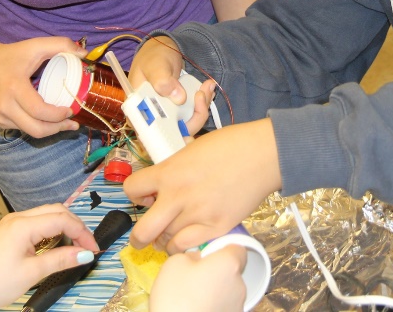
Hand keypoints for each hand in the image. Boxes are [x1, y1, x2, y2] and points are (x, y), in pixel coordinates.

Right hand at [0, 37, 85, 136]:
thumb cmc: (11, 55)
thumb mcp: (35, 45)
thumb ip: (60, 45)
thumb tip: (84, 54)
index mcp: (14, 88)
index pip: (40, 111)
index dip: (58, 116)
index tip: (72, 110)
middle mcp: (5, 106)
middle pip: (36, 129)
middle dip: (58, 129)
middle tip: (73, 123)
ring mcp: (0, 116)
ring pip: (30, 132)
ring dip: (49, 130)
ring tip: (64, 123)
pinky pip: (23, 129)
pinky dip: (37, 127)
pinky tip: (47, 121)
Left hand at [0, 205, 100, 311]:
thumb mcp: (32, 273)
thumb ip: (61, 260)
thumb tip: (86, 254)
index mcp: (23, 225)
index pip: (62, 219)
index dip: (82, 233)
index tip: (93, 250)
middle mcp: (17, 218)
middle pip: (55, 211)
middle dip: (75, 226)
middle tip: (87, 246)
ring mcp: (11, 223)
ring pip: (46, 215)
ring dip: (63, 227)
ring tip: (74, 246)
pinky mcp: (8, 231)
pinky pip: (35, 223)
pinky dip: (50, 230)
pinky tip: (55, 245)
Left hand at [124, 119, 281, 253]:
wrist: (261, 154)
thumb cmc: (230, 144)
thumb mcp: (191, 148)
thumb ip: (173, 167)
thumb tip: (162, 181)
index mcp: (169, 171)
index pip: (131, 190)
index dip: (135, 194)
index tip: (145, 197)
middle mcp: (178, 196)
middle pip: (142, 231)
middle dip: (138, 238)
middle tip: (142, 237)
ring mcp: (197, 215)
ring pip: (165, 241)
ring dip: (164, 239)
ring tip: (171, 233)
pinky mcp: (216, 228)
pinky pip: (187, 247)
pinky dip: (182, 246)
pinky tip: (186, 239)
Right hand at [128, 36, 215, 135]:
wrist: (164, 49)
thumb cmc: (154, 56)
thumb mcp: (156, 65)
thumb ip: (163, 80)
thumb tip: (178, 98)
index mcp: (140, 111)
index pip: (154, 134)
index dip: (171, 138)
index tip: (189, 129)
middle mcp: (154, 117)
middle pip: (175, 132)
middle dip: (195, 116)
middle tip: (202, 94)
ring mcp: (169, 114)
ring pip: (188, 123)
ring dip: (202, 107)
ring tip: (207, 86)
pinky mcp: (181, 110)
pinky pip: (194, 114)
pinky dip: (203, 103)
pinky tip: (207, 88)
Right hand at [149, 246, 248, 311]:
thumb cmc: (176, 297)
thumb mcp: (174, 263)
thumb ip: (192, 254)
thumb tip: (199, 258)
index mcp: (229, 264)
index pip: (237, 248)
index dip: (223, 249)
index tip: (206, 254)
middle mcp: (240, 284)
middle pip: (231, 271)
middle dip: (215, 272)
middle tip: (193, 278)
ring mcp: (238, 306)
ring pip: (227, 290)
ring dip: (213, 291)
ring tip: (191, 298)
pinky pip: (223, 307)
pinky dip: (212, 307)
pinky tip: (195, 310)